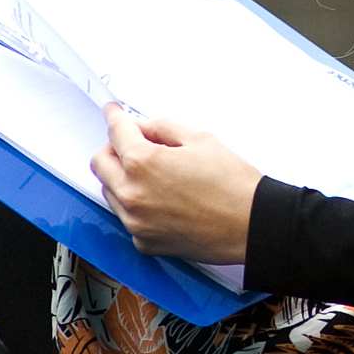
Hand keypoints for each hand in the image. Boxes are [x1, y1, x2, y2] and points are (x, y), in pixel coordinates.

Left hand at [89, 104, 261, 264]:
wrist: (252, 226)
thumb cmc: (233, 185)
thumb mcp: (199, 138)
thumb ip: (161, 128)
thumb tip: (142, 128)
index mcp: (143, 163)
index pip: (115, 131)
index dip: (114, 116)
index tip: (113, 112)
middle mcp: (132, 195)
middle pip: (100, 163)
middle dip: (114, 149)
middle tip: (135, 144)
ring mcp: (136, 222)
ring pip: (110, 192)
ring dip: (123, 177)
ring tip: (156, 174)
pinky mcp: (144, 242)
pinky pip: (127, 216)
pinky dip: (137, 204)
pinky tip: (163, 199)